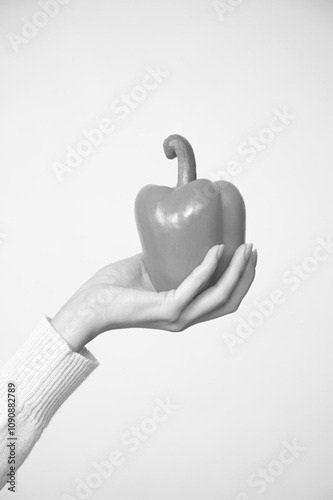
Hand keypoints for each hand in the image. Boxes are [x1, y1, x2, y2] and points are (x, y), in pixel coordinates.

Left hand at [51, 243, 256, 351]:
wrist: (89, 304)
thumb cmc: (113, 288)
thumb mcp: (147, 269)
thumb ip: (165, 259)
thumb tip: (175, 236)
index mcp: (183, 311)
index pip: (222, 300)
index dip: (240, 280)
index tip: (246, 255)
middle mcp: (185, 318)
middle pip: (230, 300)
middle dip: (246, 275)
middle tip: (252, 249)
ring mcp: (178, 316)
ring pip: (221, 295)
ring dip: (237, 270)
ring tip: (244, 247)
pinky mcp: (167, 309)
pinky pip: (197, 285)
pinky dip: (210, 265)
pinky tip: (216, 248)